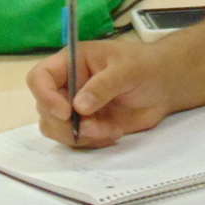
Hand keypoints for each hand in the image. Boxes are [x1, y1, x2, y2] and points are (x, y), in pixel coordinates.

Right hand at [25, 38, 173, 146]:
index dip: (45, 96)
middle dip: (66, 124)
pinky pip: (76, 140)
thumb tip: (79, 106)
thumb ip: (104, 85)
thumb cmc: (146, 66)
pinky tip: (114, 132)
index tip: (65, 112)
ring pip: (56, 129)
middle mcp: (67, 86)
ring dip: (80, 135)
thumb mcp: (127, 69)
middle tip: (94, 127)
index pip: (39, 77)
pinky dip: (92, 141)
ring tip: (110, 129)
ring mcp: (75, 107)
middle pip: (45, 109)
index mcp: (70, 63)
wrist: (165, 86)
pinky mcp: (87, 125)